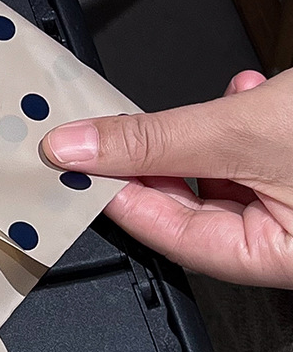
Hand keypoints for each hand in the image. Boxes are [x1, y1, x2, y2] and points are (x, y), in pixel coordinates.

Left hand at [41, 69, 292, 287]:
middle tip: (105, 136)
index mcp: (280, 259)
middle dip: (156, 162)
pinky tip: (239, 92)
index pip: (174, 237)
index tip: (79, 168)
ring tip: (184, 107)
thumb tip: (81, 148)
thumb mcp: (242, 130)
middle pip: (195, 210)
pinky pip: (255, 155)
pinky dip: (238, 123)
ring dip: (199, 134)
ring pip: (224, 177)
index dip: (121, 199)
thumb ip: (158, 140)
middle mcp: (289, 241)